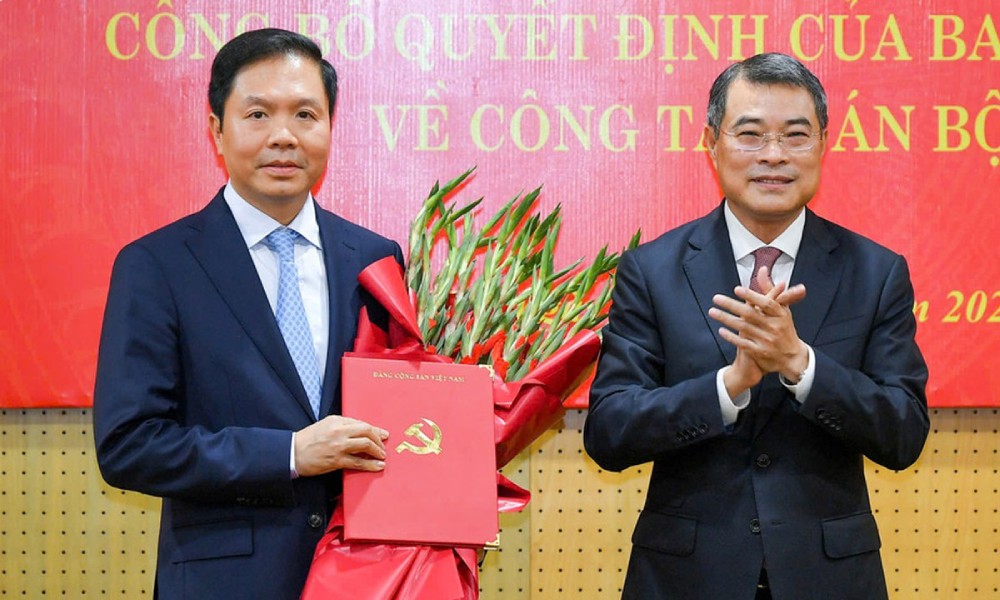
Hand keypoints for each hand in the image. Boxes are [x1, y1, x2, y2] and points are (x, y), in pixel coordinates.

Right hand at [294, 416, 389, 476]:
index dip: (375, 429)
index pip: (361, 423)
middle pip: (366, 431)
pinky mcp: (337, 460)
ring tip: (382, 455)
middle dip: (378, 439)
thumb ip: (343, 425)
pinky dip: (370, 464)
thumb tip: (361, 430)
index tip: (383, 434)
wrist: (293, 453)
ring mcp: (339, 446)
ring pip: (365, 445)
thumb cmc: (308, 439)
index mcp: (336, 421)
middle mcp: (339, 431)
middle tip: (383, 446)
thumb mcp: (325, 425)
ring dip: (377, 451)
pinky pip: (358, 462)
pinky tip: (378, 466)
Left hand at [709, 267, 808, 381]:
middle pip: (750, 314)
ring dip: (726, 319)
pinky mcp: (760, 352)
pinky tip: (721, 330)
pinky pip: (743, 343)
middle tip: (716, 298)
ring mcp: (767, 340)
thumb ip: (770, 290)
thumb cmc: (784, 328)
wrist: (792, 357)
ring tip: (712, 312)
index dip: (752, 296)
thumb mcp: (782, 308)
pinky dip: (732, 337)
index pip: (766, 303)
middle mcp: (774, 327)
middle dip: (731, 305)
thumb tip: (762, 269)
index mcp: (781, 314)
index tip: (737, 289)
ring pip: (743, 328)